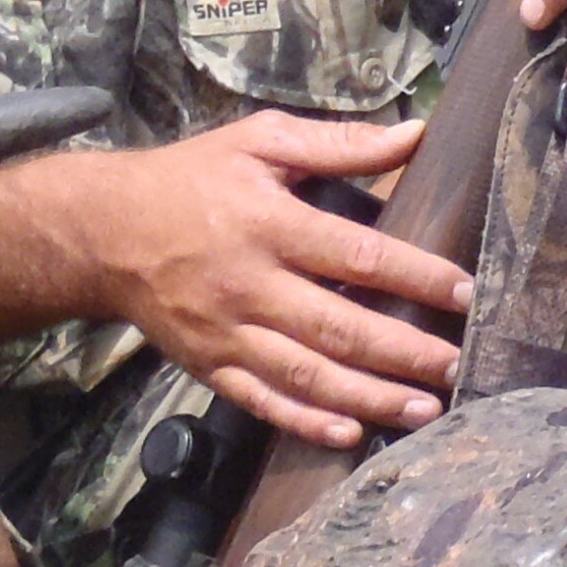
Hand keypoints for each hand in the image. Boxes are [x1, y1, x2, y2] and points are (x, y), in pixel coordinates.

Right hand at [93, 110, 473, 447]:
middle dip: (404, 351)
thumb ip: (339, 142)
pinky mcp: (209, 366)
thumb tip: (415, 133)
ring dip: (370, 397)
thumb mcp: (260, 141)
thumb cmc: (190, 179)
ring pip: (308, 375)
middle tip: (457, 366)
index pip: (358, 256)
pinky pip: (262, 401)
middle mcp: (250, 284)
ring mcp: (228, 332)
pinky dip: (306, 422)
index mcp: (269, 223)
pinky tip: (350, 433)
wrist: (101, 231)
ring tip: (425, 410)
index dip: (416, 276)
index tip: (464, 292)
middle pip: (339, 326)